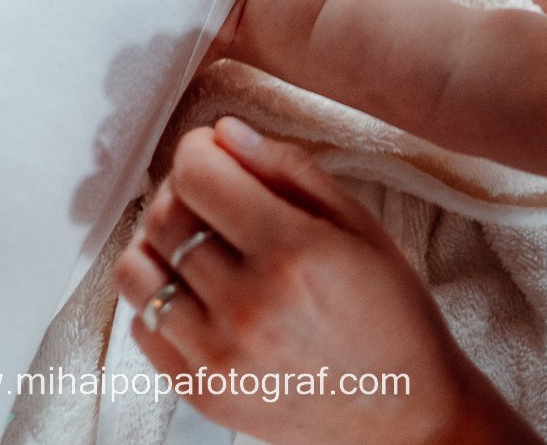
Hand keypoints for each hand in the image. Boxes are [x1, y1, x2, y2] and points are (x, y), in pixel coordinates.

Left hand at [113, 119, 535, 444]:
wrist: (409, 413)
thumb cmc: (392, 315)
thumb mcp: (359, 225)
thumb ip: (287, 170)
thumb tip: (224, 132)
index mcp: (292, 253)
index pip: (196, 174)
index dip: (197, 150)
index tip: (211, 152)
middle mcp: (248, 307)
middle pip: (164, 217)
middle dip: (180, 190)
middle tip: (209, 195)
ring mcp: (219, 356)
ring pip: (137, 271)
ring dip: (158, 246)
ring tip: (195, 245)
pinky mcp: (203, 393)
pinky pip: (142, 327)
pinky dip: (157, 301)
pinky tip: (196, 293)